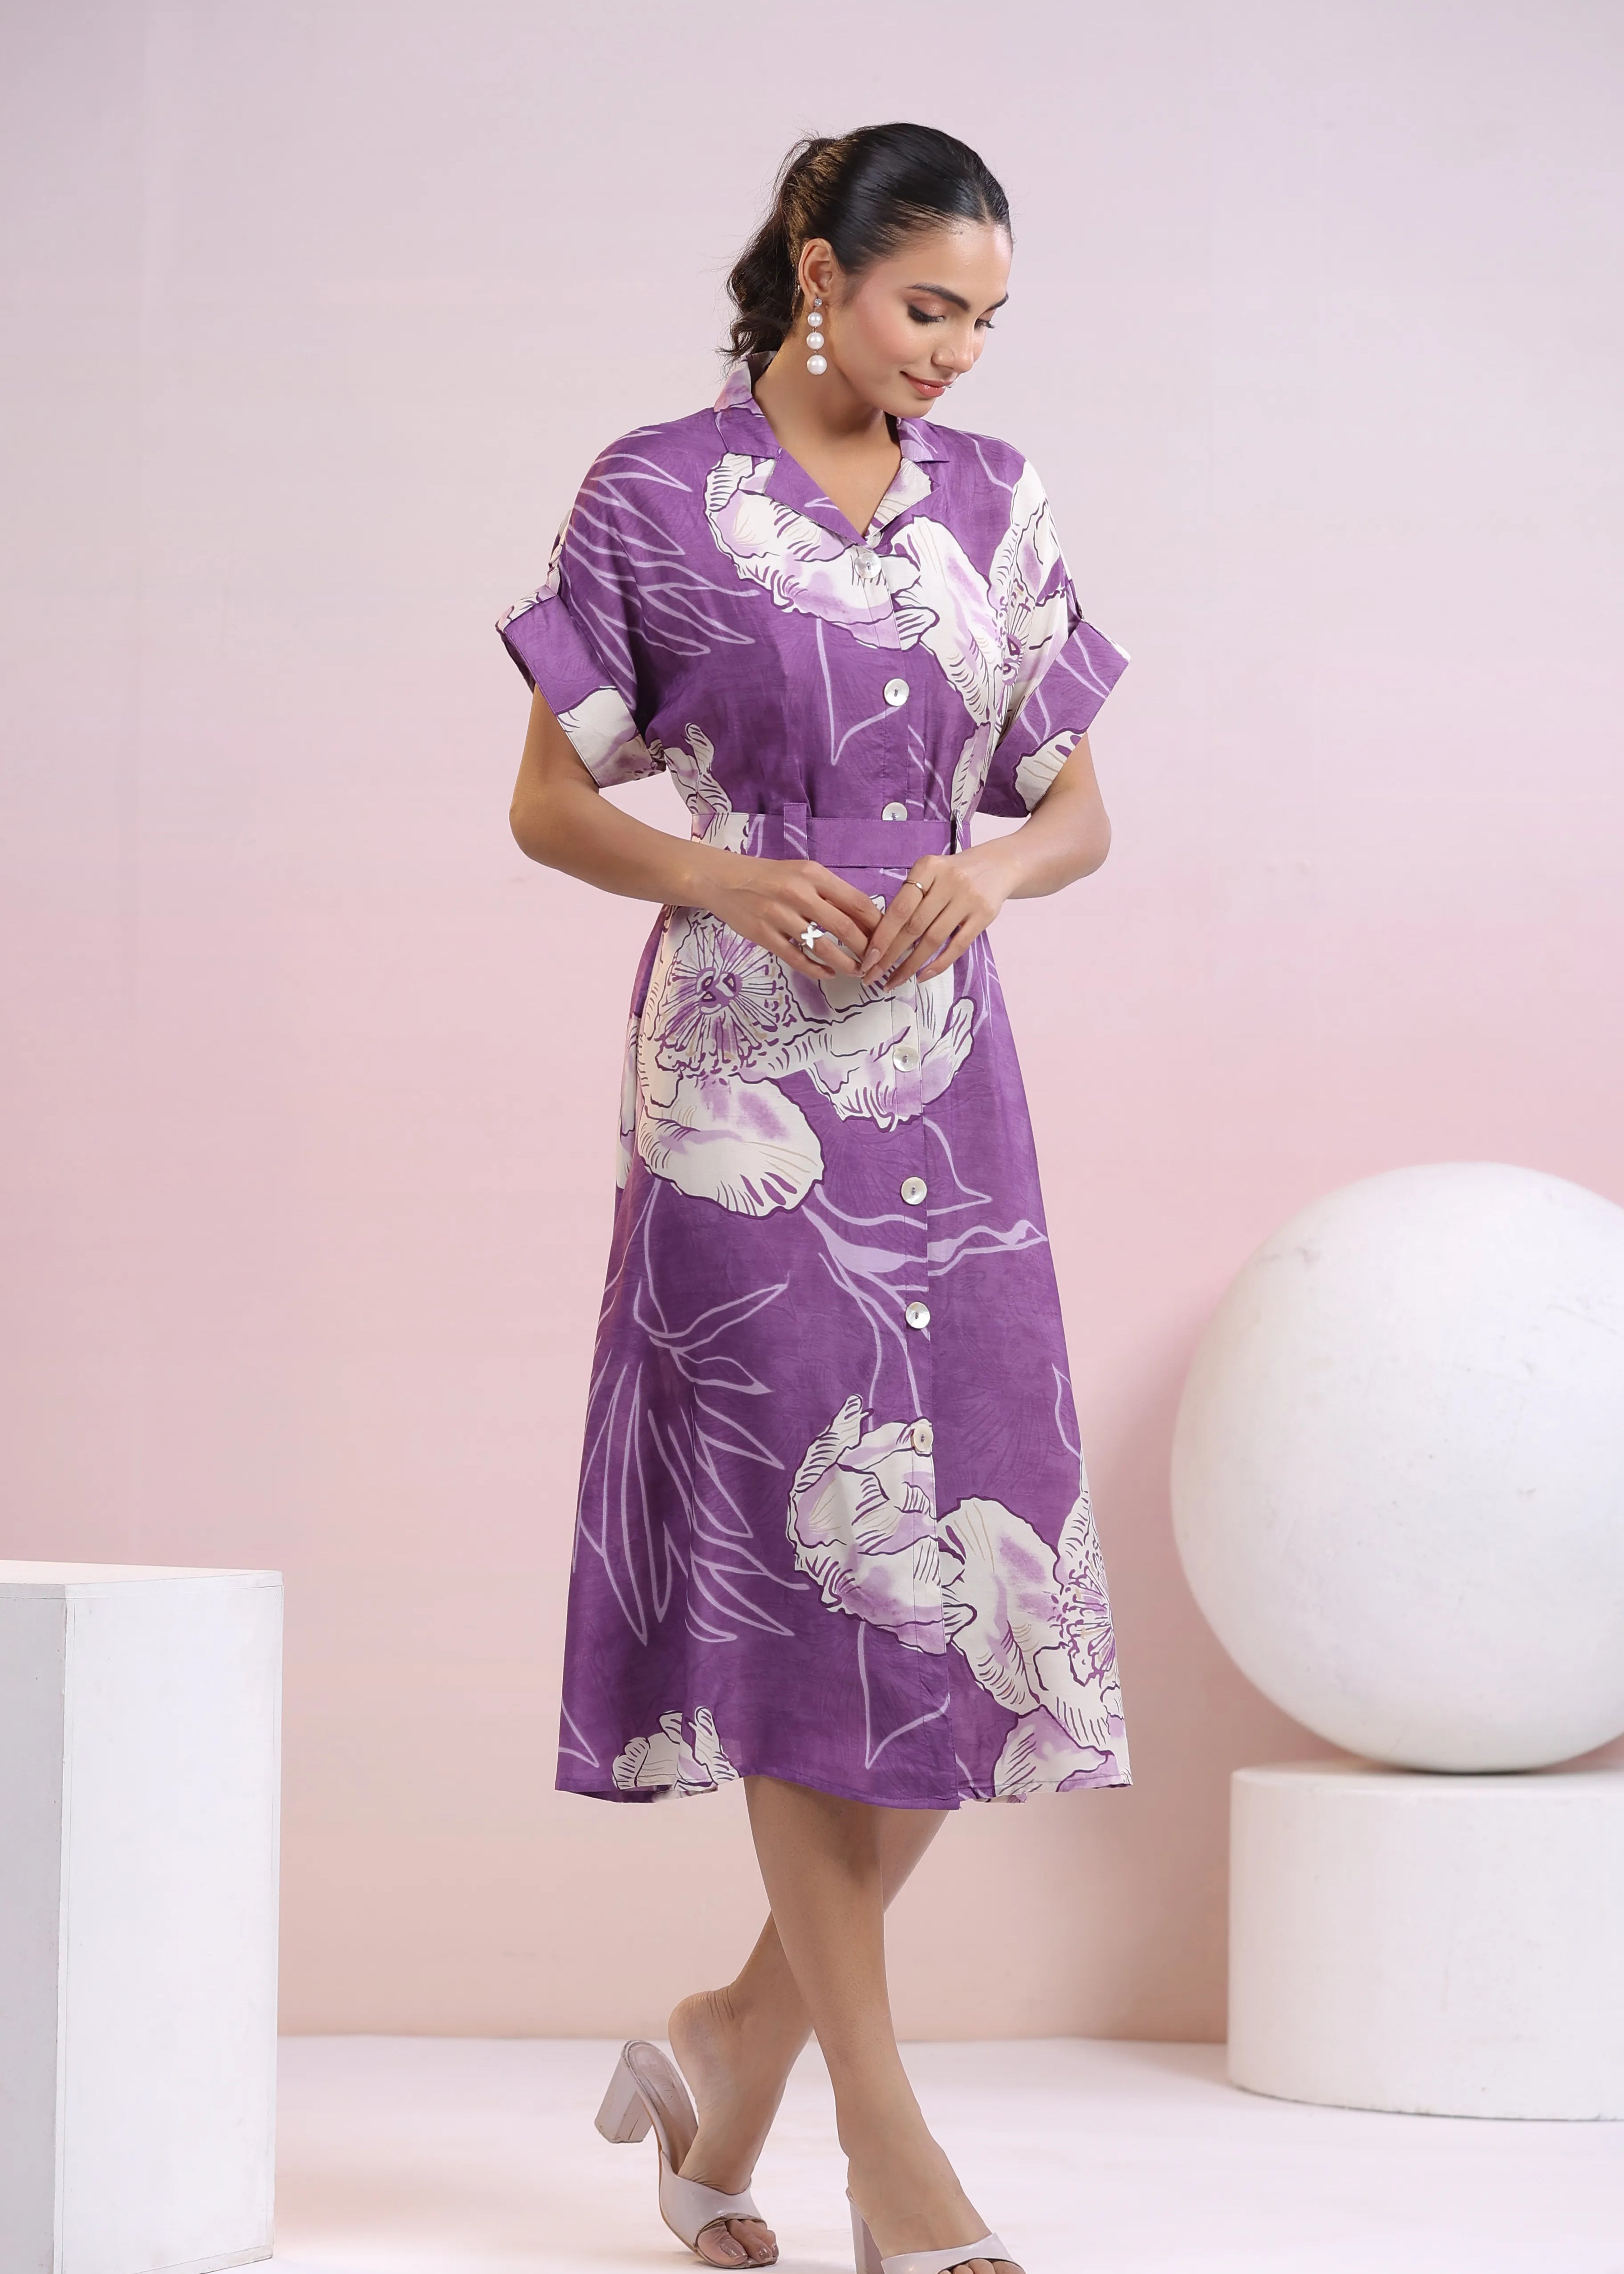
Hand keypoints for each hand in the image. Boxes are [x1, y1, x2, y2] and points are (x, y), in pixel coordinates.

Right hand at [704, 854, 881, 980]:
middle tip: (876, 962)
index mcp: (812, 874)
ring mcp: (778, 916)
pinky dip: (816, 969)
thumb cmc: (770, 877)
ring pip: (822, 947)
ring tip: (856, 971)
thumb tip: (866, 918)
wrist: (723, 880)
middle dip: (866, 949)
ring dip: (844, 963)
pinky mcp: (763, 935)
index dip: (876, 924)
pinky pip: (796, 958)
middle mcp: (797, 893)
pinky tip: (828, 973)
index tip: (888, 938)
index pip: (856, 901)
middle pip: (844, 927)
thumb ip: (831, 893)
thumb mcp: (803, 874)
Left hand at [858, 844, 1014, 987]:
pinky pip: (957, 946)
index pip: (900, 907)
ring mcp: (968, 898)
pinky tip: (922, 976)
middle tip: (874, 976)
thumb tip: (881, 936)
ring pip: (933, 939)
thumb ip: (910, 897)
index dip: (882, 936)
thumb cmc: (954, 874)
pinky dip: (938, 964)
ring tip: (894, 981)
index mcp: (928, 867)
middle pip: (913, 926)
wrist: (999, 865)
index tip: (868, 959)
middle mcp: (948, 881)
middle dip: (890, 955)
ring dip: (910, 965)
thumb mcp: (930, 873)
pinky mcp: (984, 915)